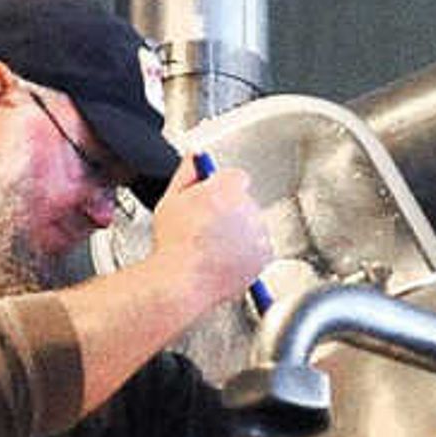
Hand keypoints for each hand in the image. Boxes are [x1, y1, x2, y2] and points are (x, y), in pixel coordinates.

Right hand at [148, 158, 272, 310]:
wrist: (182, 281)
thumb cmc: (174, 243)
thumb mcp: (171, 199)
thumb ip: (187, 173)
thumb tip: (196, 155)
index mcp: (226, 189)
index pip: (236, 178)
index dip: (223, 190)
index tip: (212, 201)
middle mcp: (248, 207)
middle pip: (245, 203)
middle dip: (231, 213)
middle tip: (207, 230)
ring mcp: (258, 232)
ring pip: (253, 227)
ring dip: (239, 235)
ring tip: (213, 249)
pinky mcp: (264, 255)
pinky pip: (259, 249)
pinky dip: (247, 255)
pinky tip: (224, 260)